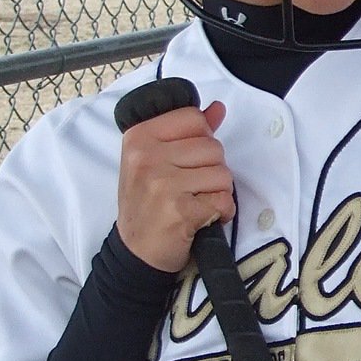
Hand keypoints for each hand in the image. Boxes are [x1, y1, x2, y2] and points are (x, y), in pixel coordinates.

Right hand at [117, 100, 234, 271]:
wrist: (136, 252)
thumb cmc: (147, 204)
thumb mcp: (156, 161)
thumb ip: (187, 132)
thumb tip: (217, 108)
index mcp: (139, 137)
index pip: (193, 118)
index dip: (202, 139)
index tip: (187, 160)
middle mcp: (147, 157)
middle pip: (213, 146)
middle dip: (212, 169)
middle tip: (190, 188)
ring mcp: (163, 184)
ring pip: (223, 173)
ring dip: (218, 192)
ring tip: (195, 203)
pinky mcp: (181, 211)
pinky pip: (224, 201)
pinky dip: (221, 213)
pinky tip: (202, 218)